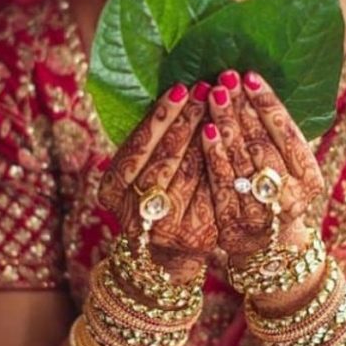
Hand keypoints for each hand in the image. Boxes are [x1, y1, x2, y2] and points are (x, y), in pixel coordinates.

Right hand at [97, 82, 217, 279]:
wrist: (162, 257)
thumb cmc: (149, 198)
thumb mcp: (134, 173)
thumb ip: (145, 143)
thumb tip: (176, 93)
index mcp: (111, 190)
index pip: (138, 146)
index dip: (159, 118)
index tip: (179, 89)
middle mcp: (135, 212)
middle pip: (166, 158)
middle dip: (188, 120)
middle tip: (206, 88)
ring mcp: (168, 227)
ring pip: (192, 172)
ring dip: (209, 134)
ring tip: (223, 103)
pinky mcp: (200, 234)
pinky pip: (215, 189)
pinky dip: (224, 160)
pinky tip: (234, 136)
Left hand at [200, 70, 324, 264]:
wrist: (268, 250)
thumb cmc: (277, 193)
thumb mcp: (290, 168)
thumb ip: (279, 137)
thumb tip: (254, 84)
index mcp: (310, 179)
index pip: (289, 134)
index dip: (268, 103)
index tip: (251, 76)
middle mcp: (291, 198)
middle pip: (262, 145)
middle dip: (242, 109)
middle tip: (226, 78)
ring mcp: (262, 214)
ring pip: (241, 161)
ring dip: (226, 125)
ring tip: (214, 95)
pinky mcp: (233, 225)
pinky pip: (221, 183)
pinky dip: (213, 154)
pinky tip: (205, 130)